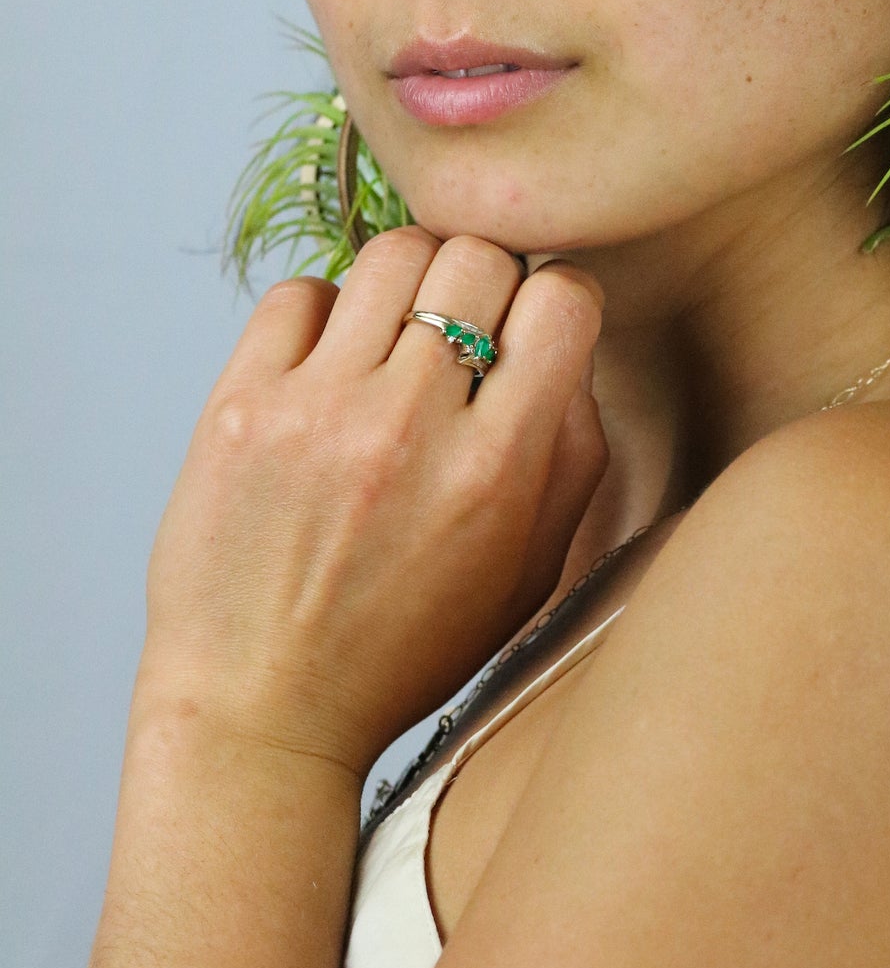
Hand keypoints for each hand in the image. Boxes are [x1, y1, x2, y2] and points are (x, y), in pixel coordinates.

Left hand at [137, 229, 608, 777]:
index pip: (562, 299)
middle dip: (484, 283)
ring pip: (391, 253)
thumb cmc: (405, 650)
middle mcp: (410, 426)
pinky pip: (298, 293)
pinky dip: (323, 315)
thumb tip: (567, 344)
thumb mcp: (528, 575)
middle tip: (462, 335)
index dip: (558, 302)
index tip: (534, 332)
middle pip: (477, 255)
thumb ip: (572, 455)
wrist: (261, 714)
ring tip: (394, 340)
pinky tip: (327, 368)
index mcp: (497, 470)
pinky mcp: (240, 406)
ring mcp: (318, 409)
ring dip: (406, 285)